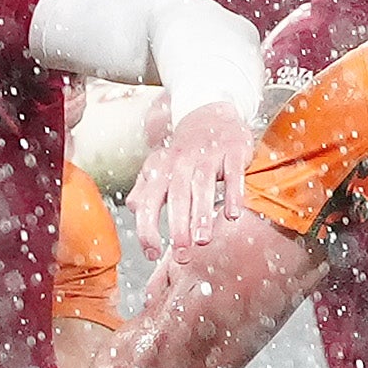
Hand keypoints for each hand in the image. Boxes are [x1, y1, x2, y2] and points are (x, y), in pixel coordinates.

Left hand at [130, 105, 251, 251]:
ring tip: (203, 240)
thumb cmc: (183, 152)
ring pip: (203, 186)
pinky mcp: (233, 151)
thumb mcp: (158, 168)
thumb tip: (134, 210)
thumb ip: (144, 190)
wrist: (210, 113)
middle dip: (178, 228)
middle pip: (177, 197)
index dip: (148, 229)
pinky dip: (233, 194)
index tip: (152, 253)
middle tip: (181, 254)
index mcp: (161, 171)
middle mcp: (182, 163)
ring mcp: (208, 156)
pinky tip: (233, 215)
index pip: (149, 202)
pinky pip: (233, 174)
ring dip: (202, 214)